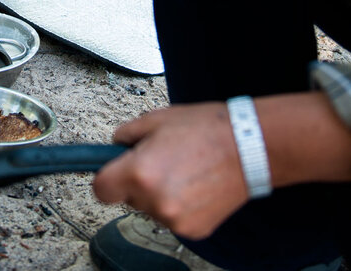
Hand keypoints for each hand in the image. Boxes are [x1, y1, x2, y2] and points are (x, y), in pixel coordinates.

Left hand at [93, 102, 246, 238]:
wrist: (249, 147)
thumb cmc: (206, 129)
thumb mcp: (156, 120)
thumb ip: (125, 135)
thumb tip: (114, 148)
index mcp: (139, 172)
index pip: (101, 189)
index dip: (107, 177)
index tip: (115, 172)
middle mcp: (154, 201)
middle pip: (128, 198)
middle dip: (138, 182)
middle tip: (162, 161)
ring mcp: (174, 219)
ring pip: (152, 209)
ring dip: (160, 194)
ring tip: (185, 170)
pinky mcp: (194, 230)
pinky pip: (174, 219)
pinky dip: (181, 206)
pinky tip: (197, 186)